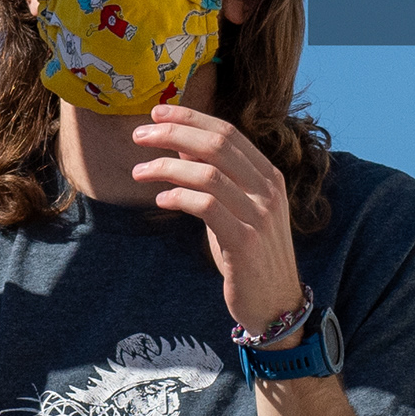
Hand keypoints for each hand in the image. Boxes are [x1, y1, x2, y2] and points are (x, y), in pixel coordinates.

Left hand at [130, 105, 304, 335]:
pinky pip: (207, 207)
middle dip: (173, 134)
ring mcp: (260, 215)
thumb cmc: (250, 253)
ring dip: (166, 167)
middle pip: (217, 145)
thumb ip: (214, 175)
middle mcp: (268, 189)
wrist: (276, 303)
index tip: (158, 112)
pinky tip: (160, 199)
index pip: (228, 132)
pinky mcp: (245, 241)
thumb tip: (180, 143)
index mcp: (268, 175)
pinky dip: (179, 197)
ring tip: (139, 171)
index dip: (191, 118)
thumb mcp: (235, 208)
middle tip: (139, 135)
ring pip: (209, 173)